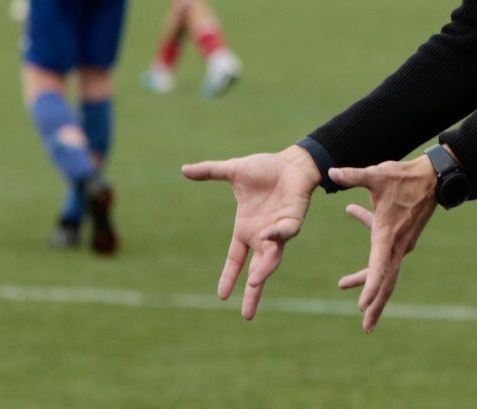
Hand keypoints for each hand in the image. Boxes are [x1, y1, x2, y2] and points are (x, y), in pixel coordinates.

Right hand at [181, 146, 320, 318]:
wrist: (292, 162)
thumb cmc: (266, 168)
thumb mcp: (233, 171)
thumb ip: (210, 172)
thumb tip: (183, 169)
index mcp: (247, 229)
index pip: (235, 259)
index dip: (228, 277)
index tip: (221, 297)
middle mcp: (262, 235)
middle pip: (256, 271)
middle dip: (252, 293)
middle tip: (247, 316)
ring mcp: (279, 231)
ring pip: (272, 258)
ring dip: (263, 271)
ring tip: (254, 284)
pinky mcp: (293, 221)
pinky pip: (285, 233)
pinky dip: (276, 237)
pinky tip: (265, 237)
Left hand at [329, 156, 438, 332]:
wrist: (435, 176)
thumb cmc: (405, 176)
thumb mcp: (377, 174)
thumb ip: (353, 176)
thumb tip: (330, 171)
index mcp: (388, 235)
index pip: (378, 268)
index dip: (370, 288)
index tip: (361, 306)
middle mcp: (397, 245)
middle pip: (386, 282)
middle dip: (375, 304)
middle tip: (365, 327)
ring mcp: (401, 242)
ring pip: (384, 269)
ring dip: (367, 279)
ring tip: (343, 286)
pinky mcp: (402, 234)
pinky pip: (383, 247)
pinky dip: (368, 235)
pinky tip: (352, 211)